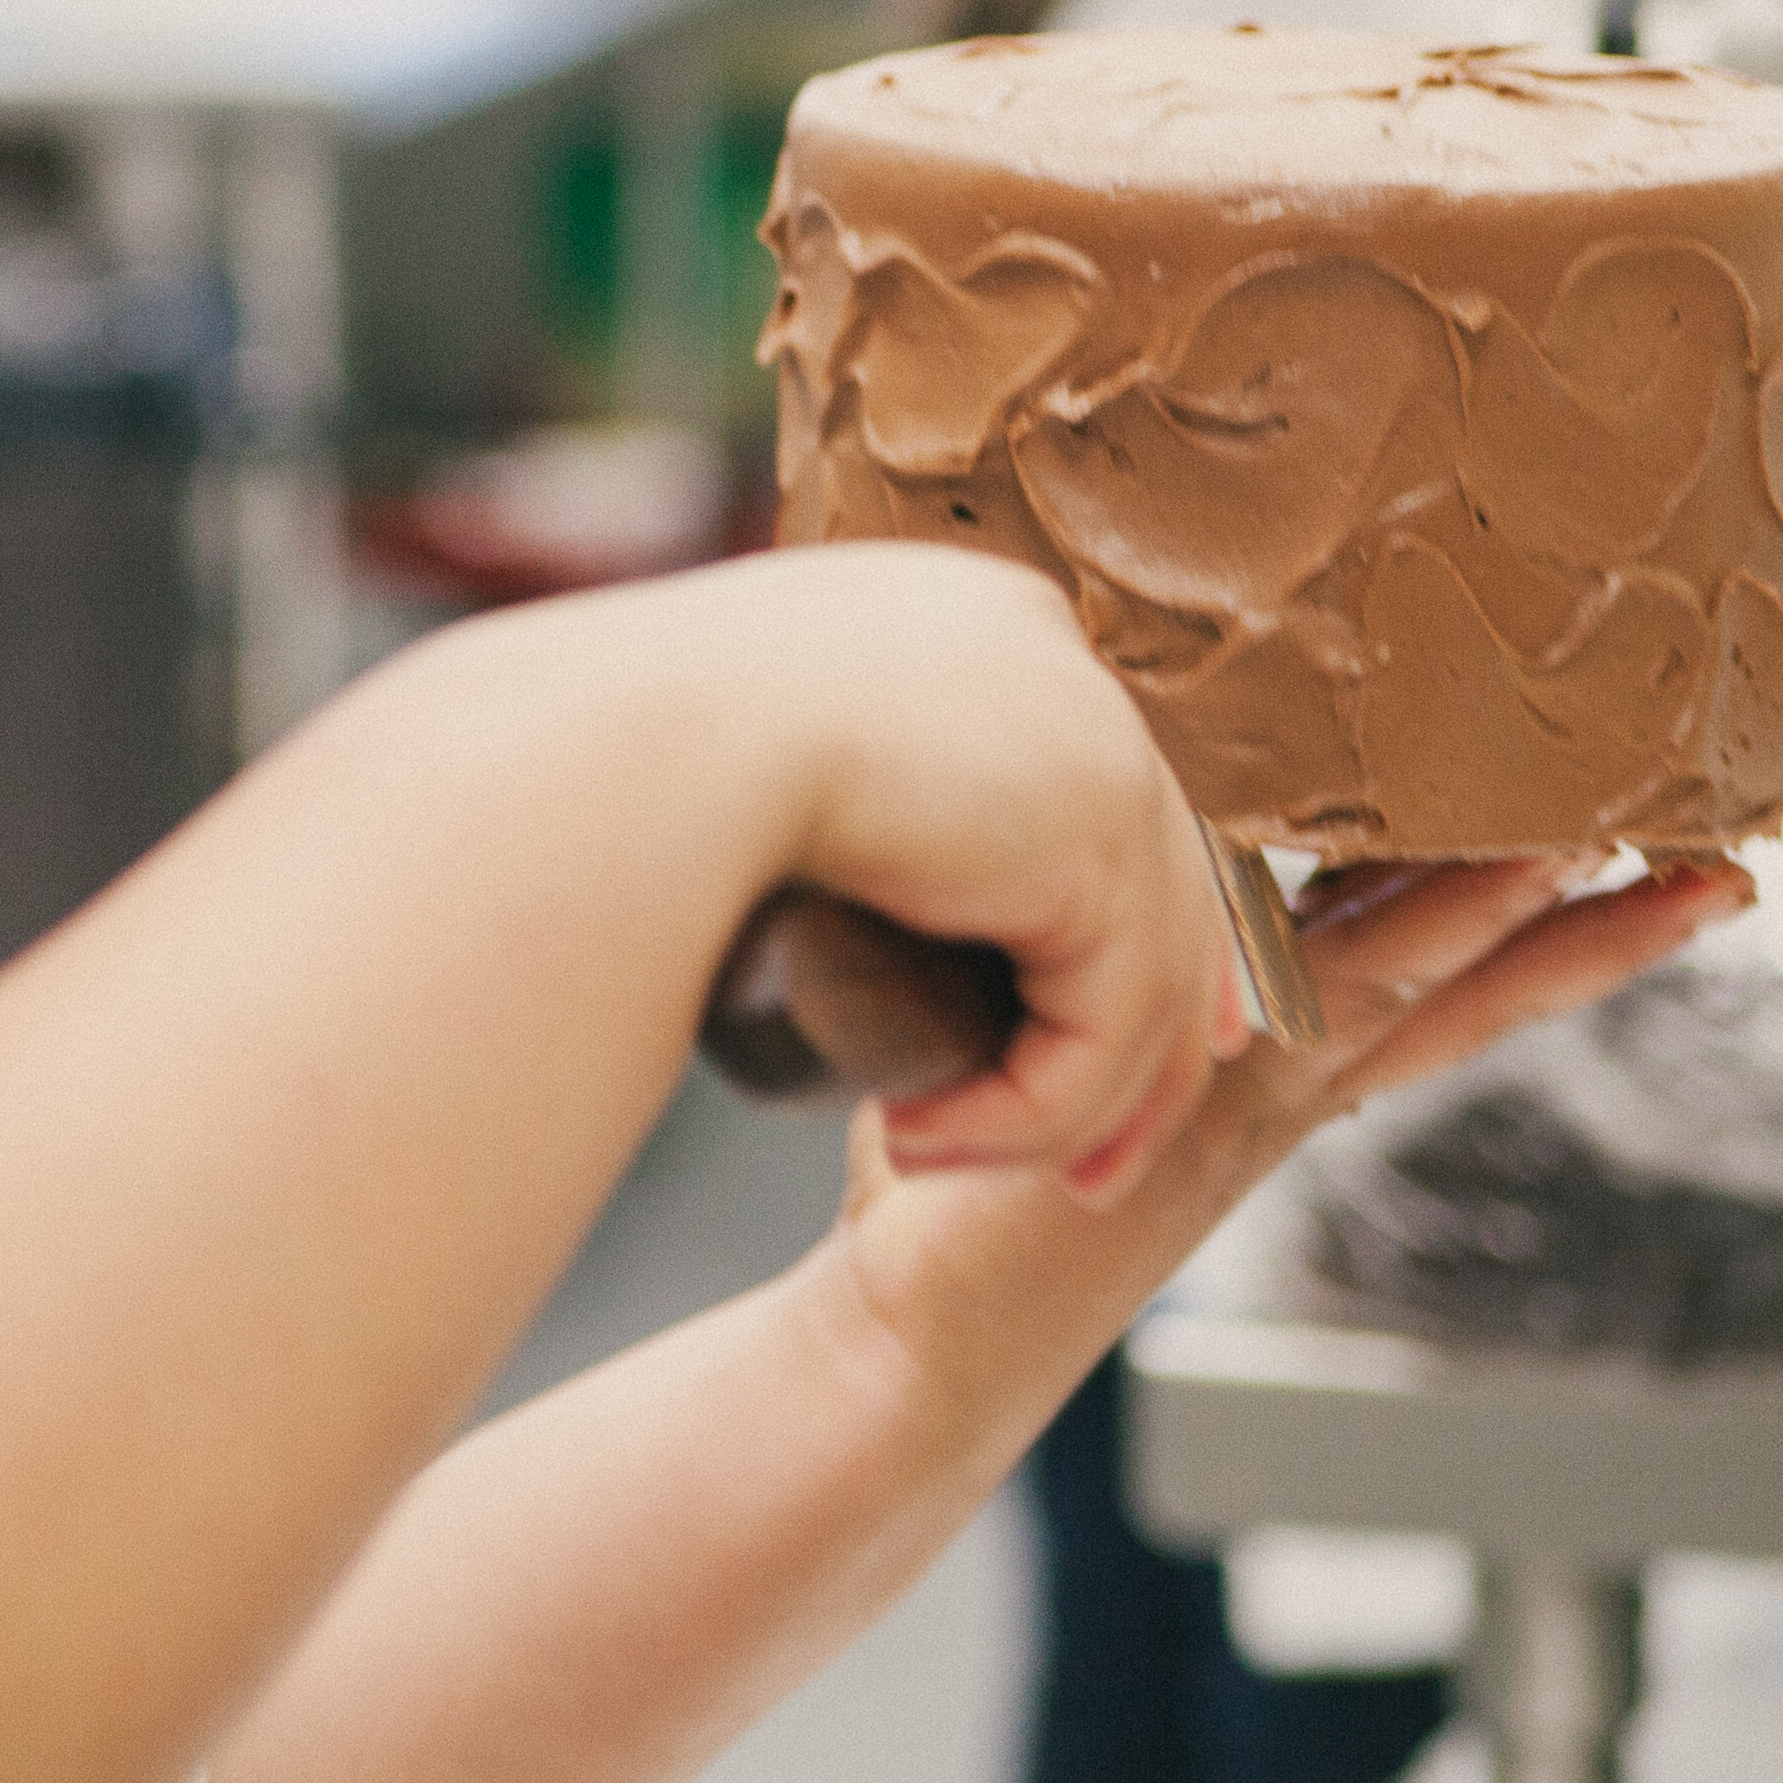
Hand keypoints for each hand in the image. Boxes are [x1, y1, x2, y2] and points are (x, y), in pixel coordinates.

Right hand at [629, 544, 1236, 1209]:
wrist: (637, 745)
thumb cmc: (629, 748)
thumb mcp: (757, 748)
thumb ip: (829, 776)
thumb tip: (828, 853)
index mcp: (982, 620)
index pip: (1092, 786)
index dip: (1101, 926)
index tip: (1068, 1039)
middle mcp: (1060, 661)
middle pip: (1153, 876)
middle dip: (1131, 1043)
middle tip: (1080, 1161)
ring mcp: (1098, 742)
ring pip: (1140, 973)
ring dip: (1050, 1106)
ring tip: (935, 1159)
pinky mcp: (1101, 839)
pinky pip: (1105, 1024)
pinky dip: (1026, 1114)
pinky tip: (921, 1140)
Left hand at [825, 843, 1750, 1375]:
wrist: (911, 1340)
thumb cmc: (937, 1188)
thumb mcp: (1014, 1037)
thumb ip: (1061, 961)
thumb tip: (1037, 855)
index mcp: (1250, 1057)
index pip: (1405, 955)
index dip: (1507, 905)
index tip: (1603, 837)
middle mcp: (1279, 1077)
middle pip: (1468, 974)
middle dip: (1593, 917)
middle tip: (1715, 852)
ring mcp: (1258, 1092)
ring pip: (1424, 974)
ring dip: (1533, 911)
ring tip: (1636, 846)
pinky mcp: (1215, 1098)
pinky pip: (1340, 992)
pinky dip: (1421, 938)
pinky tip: (1471, 882)